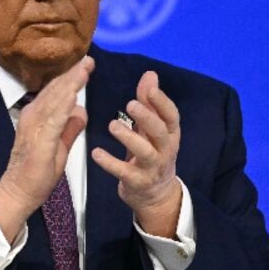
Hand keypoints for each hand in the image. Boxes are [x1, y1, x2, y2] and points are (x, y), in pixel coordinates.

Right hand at [0, 56, 93, 242]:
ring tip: (84, 69)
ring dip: (70, 84)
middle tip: (89, 58)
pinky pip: (54, 119)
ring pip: (55, 100)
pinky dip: (64, 105)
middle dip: (73, 74)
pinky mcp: (40, 141)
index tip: (86, 63)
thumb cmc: (37, 172)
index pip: (56, 93)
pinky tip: (74, 94)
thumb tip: (81, 110)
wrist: (19, 191)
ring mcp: (34, 128)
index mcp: (37, 116)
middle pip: (55, 91)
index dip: (71, 78)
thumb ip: (70, 127)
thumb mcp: (59, 146)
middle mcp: (32, 116)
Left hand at [92, 70, 182, 237]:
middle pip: (161, 132)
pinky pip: (125, 172)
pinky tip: (96, 153)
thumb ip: (149, 103)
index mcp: (170, 135)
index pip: (172, 116)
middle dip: (147, 118)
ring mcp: (153, 168)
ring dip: (129, 138)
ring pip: (145, 152)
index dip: (162, 102)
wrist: (155, 195)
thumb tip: (150, 74)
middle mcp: (165, 150)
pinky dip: (110, 163)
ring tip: (112, 125)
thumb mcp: (152, 130)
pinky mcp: (138, 182)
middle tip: (130, 104)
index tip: (150, 88)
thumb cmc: (151, 154)